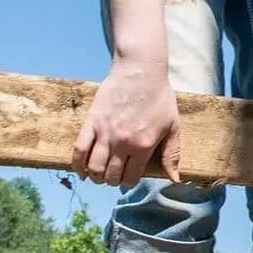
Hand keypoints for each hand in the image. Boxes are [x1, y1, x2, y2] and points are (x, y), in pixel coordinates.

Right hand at [72, 59, 179, 187]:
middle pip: (111, 175)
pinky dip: (77, 165)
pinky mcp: (92, 122)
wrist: (141, 71)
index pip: (130, 178)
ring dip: (96, 176)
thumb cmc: (160, 97)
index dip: (129, 180)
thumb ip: (171, 155)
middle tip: (115, 174)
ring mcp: (105, 133)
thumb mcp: (172, 126)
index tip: (130, 174)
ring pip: (94, 167)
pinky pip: (79, 150)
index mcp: (144, 145)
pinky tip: (82, 171)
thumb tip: (174, 179)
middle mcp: (123, 143)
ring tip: (99, 174)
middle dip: (113, 180)